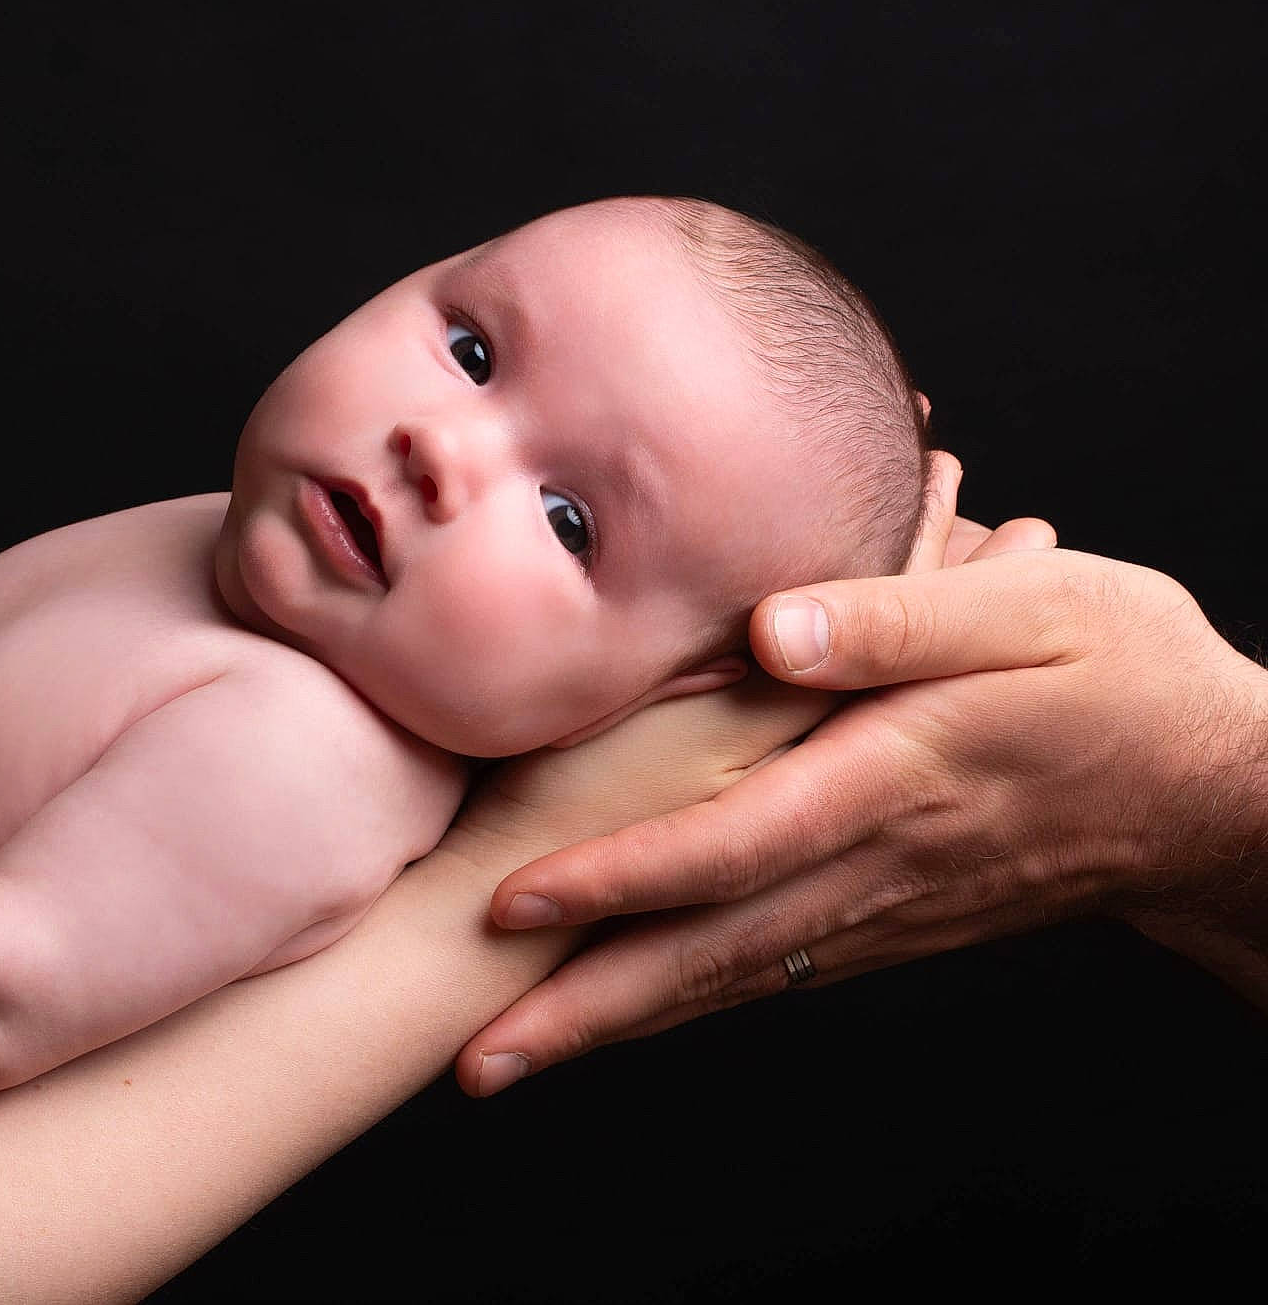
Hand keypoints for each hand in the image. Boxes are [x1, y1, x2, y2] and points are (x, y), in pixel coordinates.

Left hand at [458, 526, 1267, 1092]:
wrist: (1215, 794)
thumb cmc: (1124, 675)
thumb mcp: (1036, 609)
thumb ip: (897, 618)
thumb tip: (770, 626)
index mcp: (893, 777)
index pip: (730, 842)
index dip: (618, 879)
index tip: (513, 905)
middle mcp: (873, 865)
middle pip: (709, 951)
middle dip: (587, 1009)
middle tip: (475, 1059)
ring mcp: (883, 908)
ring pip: (733, 977)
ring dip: (623, 1022)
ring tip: (519, 1055)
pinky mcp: (893, 923)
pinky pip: (773, 971)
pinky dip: (690, 1000)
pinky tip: (631, 1011)